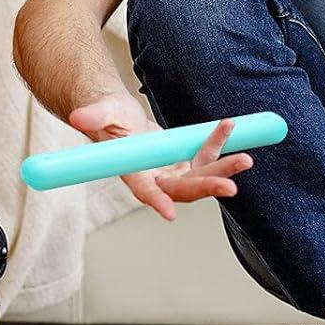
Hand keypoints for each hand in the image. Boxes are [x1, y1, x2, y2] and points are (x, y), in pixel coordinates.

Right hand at [67, 91, 254, 221]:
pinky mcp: (183, 161)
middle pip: (183, 189)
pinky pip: (205, 155)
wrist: (118, 115)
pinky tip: (229, 126)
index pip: (143, 190)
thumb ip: (93, 116)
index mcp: (131, 171)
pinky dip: (218, 142)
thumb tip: (79, 118)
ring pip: (200, 176)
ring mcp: (171, 171)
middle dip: (207, 187)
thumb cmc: (107, 115)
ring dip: (223, 169)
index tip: (169, 213)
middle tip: (230, 187)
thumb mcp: (101, 111)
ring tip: (245, 159)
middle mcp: (154, 177)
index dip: (155, 200)